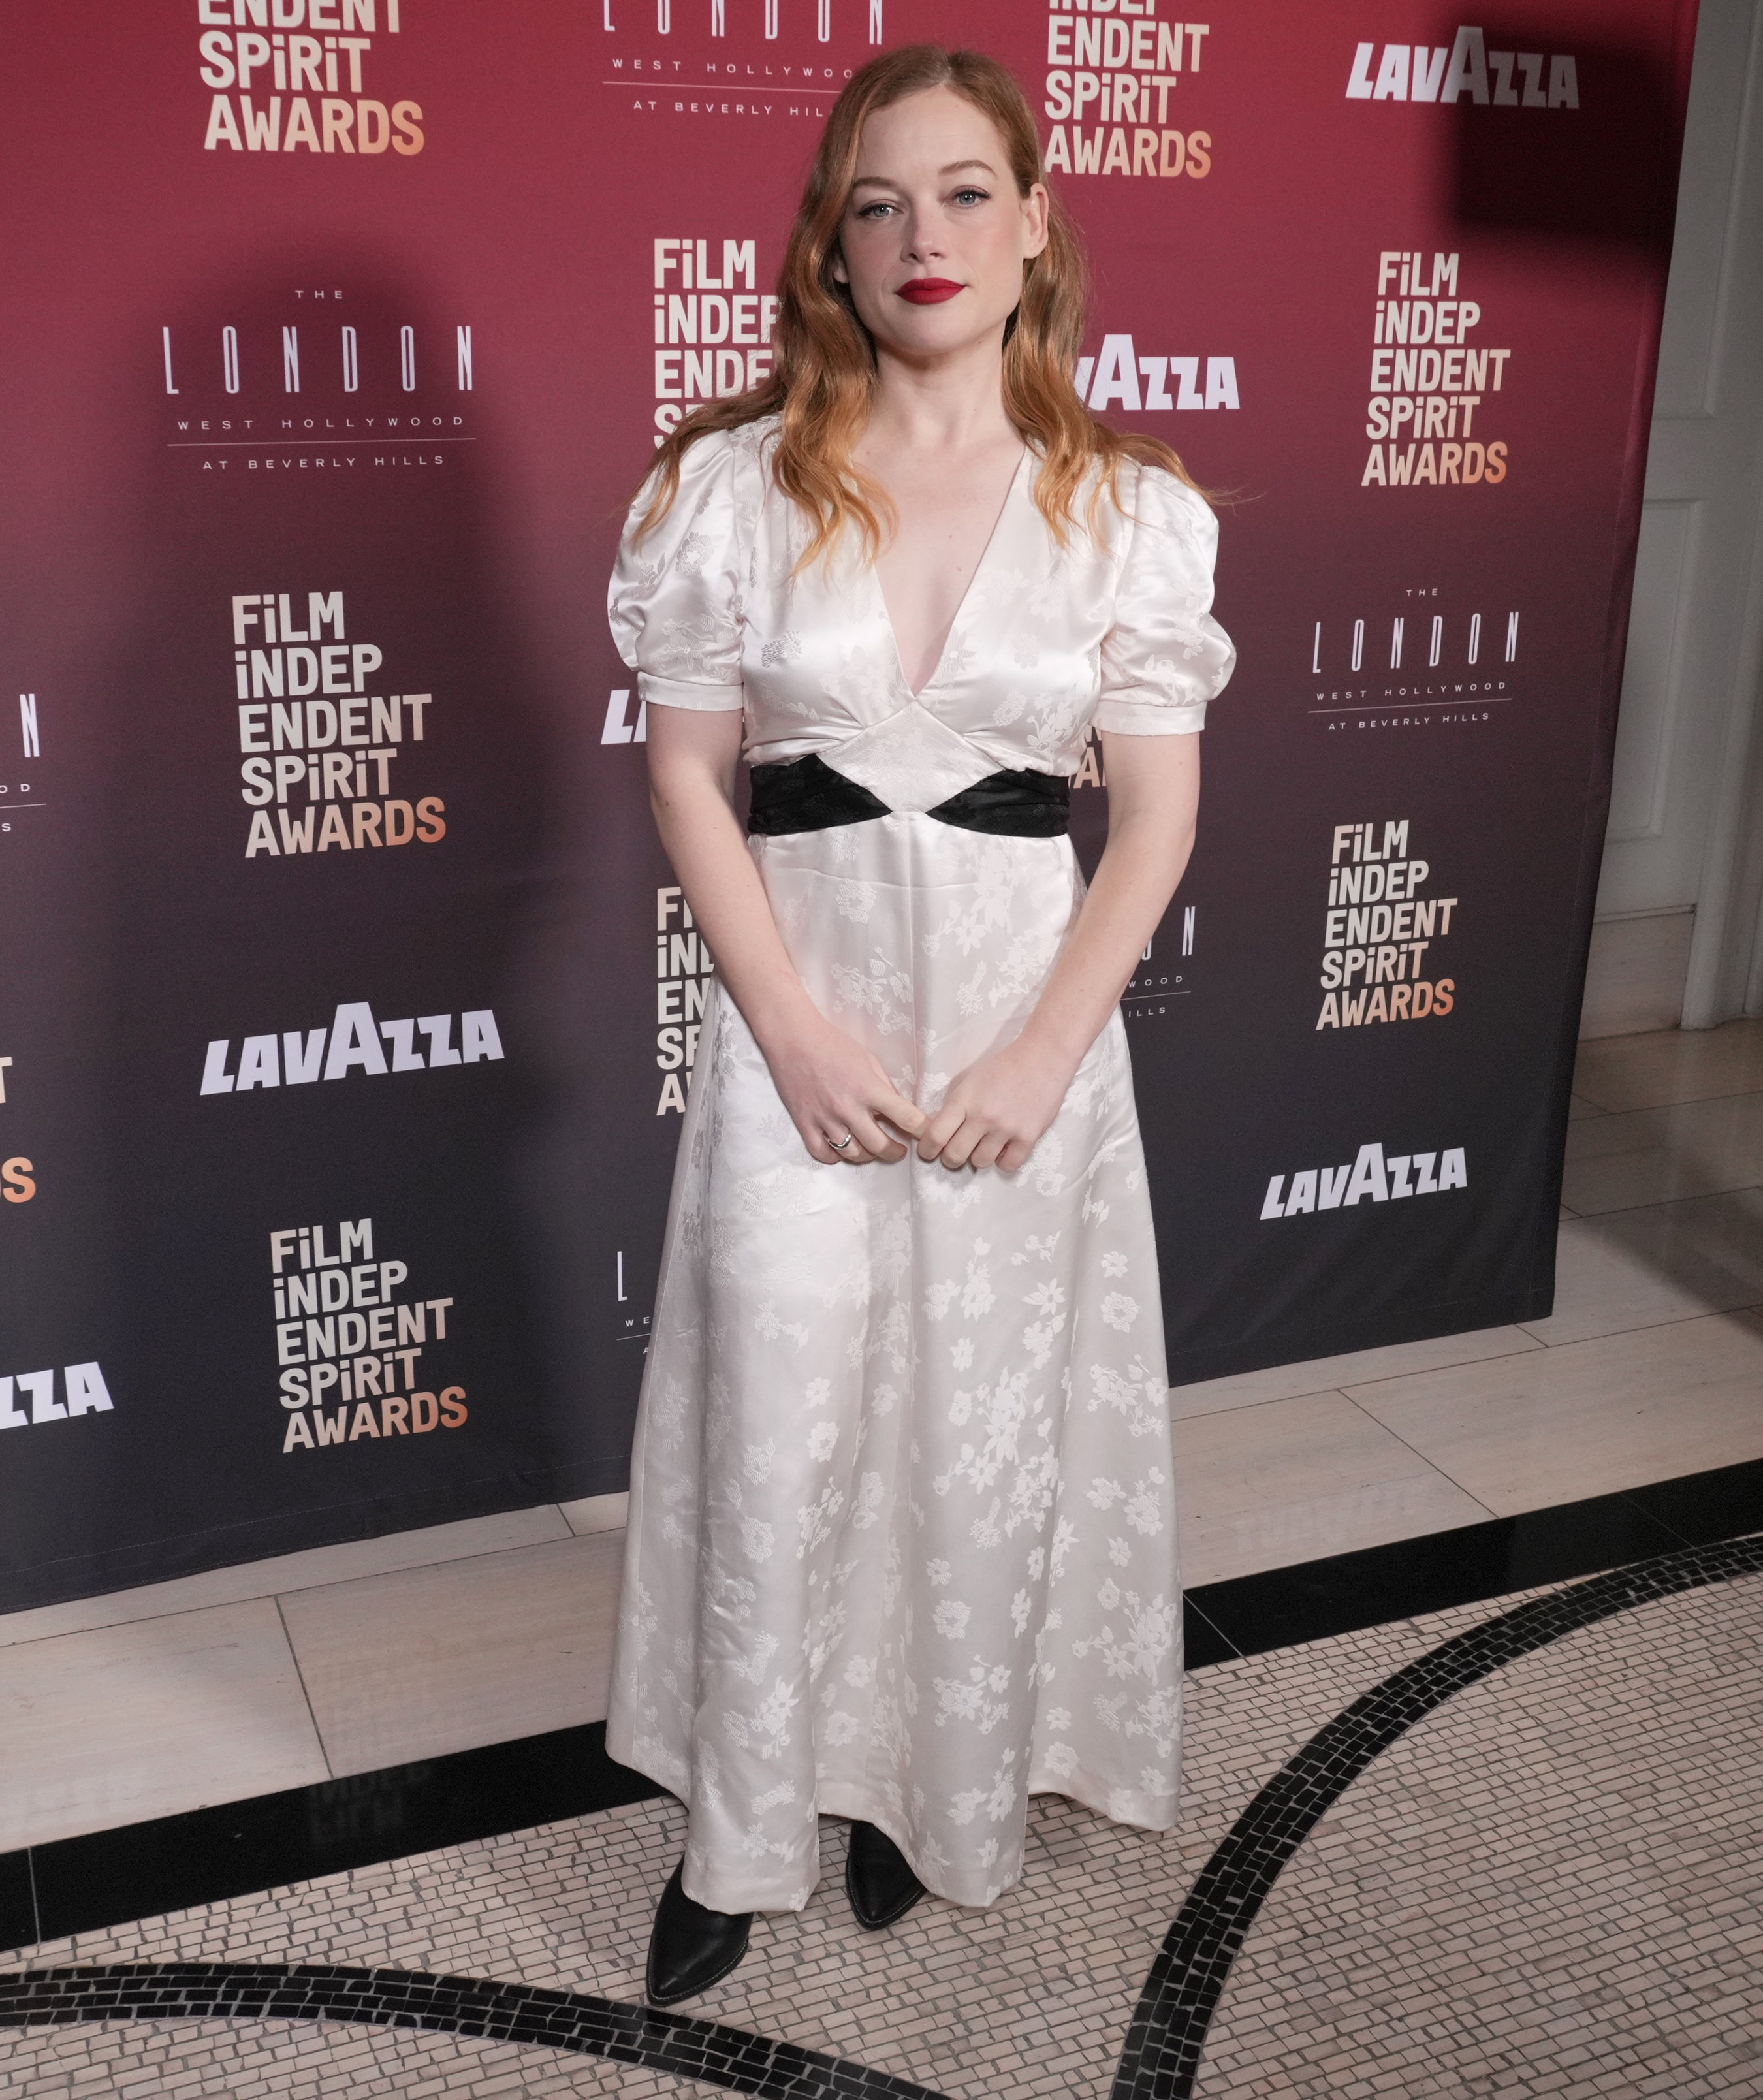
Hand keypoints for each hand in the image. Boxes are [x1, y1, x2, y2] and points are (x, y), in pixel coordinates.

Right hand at [761, 1011, 927, 1165]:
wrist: (793, 1038)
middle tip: (899, 1151)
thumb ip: (884, 1087)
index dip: (922, 1130)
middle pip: (879, 1145)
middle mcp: (848, 1108)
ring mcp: (825, 1118)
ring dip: (867, 1156)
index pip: (906, 1117)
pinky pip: (823, 1154)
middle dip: (895, 1152)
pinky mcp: (805, 1123)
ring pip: (852, 1154)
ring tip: (872, 1149)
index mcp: (869, 1089)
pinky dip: (836, 1158)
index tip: (927, 1135)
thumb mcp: (869, 1060)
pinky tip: (842, 1150)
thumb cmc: (833, 1045)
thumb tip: (897, 1109)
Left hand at [917, 1034, 1076, 1172]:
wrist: (1042, 1057)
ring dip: (979, 1157)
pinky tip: (1004, 1149)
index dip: (927, 1149)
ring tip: (984, 1146)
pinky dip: (1004, 1161)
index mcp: (964, 1100)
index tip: (928, 1152)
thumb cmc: (1003, 1067)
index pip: (935, 1135)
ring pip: (981, 1162)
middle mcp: (983, 1116)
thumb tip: (941, 1135)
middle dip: (951, 1158)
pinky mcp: (1029, 1136)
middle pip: (955, 1155)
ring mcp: (1007, 1128)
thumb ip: (955, 1107)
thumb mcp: (970, 1081)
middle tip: (956, 1153)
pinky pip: (1008, 1165)